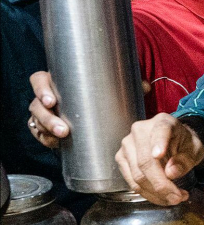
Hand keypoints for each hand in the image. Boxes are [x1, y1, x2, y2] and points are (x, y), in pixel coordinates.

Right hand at [29, 72, 150, 148]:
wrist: (98, 116)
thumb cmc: (101, 97)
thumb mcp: (113, 90)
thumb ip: (129, 86)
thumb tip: (145, 86)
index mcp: (58, 82)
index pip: (39, 80)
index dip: (41, 89)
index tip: (52, 100)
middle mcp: (48, 96)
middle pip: (36, 104)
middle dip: (46, 117)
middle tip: (63, 128)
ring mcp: (45, 113)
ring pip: (37, 120)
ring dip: (48, 130)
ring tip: (64, 136)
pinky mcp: (47, 129)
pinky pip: (40, 135)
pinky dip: (46, 139)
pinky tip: (56, 144)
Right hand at [115, 114, 203, 205]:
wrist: (175, 142)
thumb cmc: (185, 144)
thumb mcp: (194, 150)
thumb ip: (185, 160)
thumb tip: (171, 173)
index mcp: (163, 122)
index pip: (160, 132)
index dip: (158, 143)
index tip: (159, 155)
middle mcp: (140, 130)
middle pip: (146, 162)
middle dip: (162, 185)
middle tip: (178, 198)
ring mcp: (127, 145)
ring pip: (137, 176)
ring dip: (156, 193)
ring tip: (174, 198)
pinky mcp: (122, 159)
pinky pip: (132, 182)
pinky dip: (148, 193)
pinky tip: (162, 197)